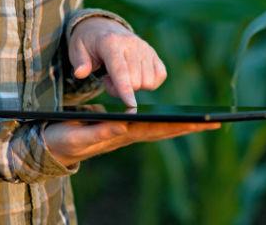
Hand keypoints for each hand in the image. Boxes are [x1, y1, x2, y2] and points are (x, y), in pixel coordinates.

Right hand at [44, 120, 220, 166]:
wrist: (49, 146)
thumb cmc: (62, 140)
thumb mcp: (77, 134)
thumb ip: (99, 131)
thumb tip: (124, 123)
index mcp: (120, 134)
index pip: (156, 129)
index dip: (179, 125)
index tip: (202, 122)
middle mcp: (126, 135)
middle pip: (164, 131)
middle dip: (189, 126)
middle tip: (216, 123)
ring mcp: (123, 133)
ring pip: (158, 129)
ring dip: (181, 125)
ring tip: (204, 122)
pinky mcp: (118, 128)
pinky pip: (147, 125)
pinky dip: (164, 122)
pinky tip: (173, 120)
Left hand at [69, 17, 165, 106]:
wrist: (102, 27)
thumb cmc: (89, 43)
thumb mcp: (77, 49)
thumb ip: (79, 62)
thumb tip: (80, 73)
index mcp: (110, 42)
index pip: (120, 70)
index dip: (125, 89)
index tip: (131, 105)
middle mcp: (131, 43)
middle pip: (135, 81)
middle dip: (121, 89)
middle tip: (108, 79)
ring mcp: (145, 47)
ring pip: (148, 81)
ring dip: (134, 86)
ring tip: (120, 75)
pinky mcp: (153, 53)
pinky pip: (160, 76)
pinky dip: (149, 82)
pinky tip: (134, 74)